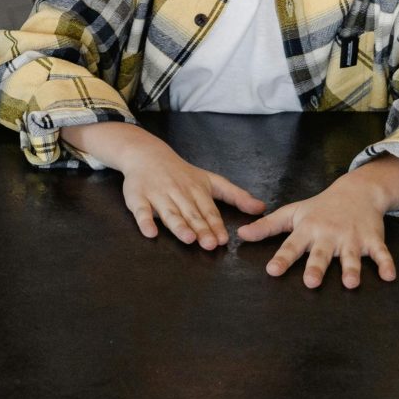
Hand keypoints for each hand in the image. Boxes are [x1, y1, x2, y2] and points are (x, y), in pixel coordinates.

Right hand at [69, 123, 266, 249]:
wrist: (146, 154)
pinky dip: (145, 221)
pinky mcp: (137, 197)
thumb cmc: (182, 173)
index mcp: (196, 190)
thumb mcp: (211, 180)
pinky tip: (150, 232)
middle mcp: (178, 192)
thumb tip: (262, 208)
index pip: (208, 210)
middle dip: (200, 228)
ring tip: (188, 238)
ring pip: (169, 212)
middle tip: (209, 245)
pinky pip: (140, 210)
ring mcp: (157, 195)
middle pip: (190, 213)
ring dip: (178, 225)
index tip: (222, 240)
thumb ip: (235, 196)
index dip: (215, 225)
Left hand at [238, 158, 398, 287]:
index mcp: (308, 229)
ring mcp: (352, 237)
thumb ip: (267, 226)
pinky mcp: (373, 239)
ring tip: (350, 283)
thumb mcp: (292, 213)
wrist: (356, 191)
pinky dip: (387, 264)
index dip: (282, 258)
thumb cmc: (319, 207)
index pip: (292, 246)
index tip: (272, 271)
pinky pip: (381, 253)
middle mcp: (329, 234)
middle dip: (316, 267)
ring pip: (351, 256)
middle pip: (321, 254)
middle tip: (310, 282)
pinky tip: (389, 276)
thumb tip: (240, 235)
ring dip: (351, 269)